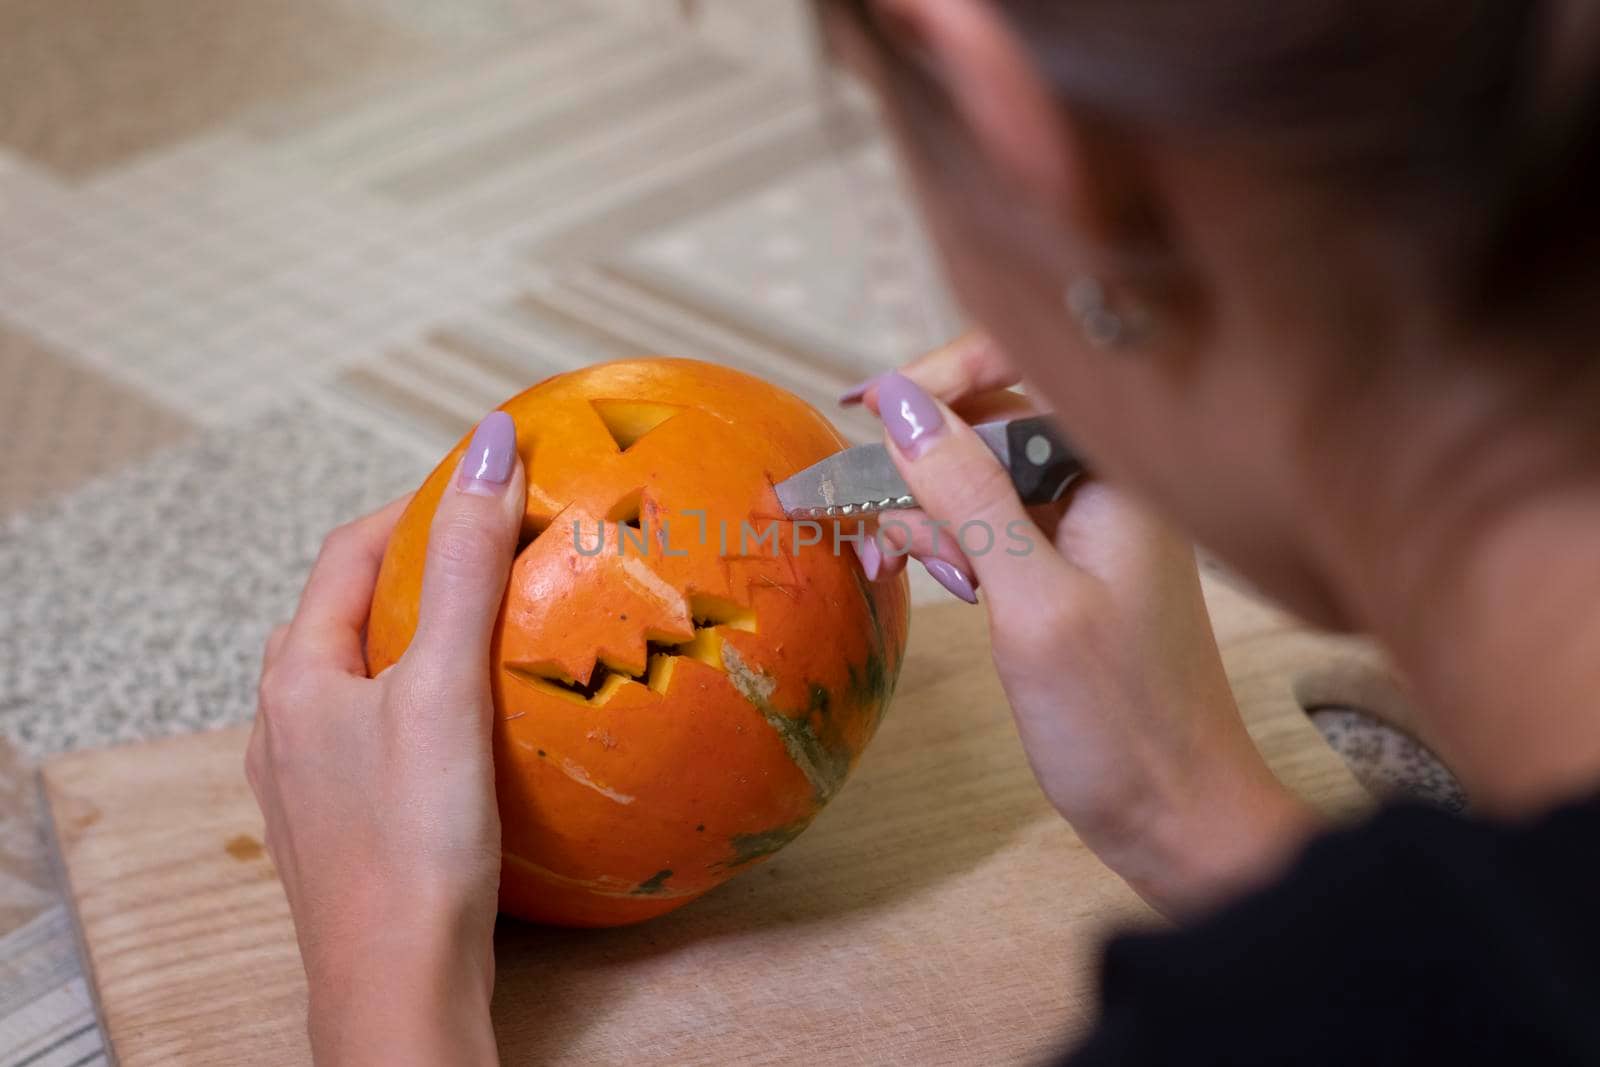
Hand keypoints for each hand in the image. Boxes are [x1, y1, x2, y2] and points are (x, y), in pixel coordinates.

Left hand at [249, 412, 523, 1064]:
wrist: (398, 985)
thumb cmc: (413, 837)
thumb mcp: (443, 685)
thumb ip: (464, 566)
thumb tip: (489, 446)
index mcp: (296, 676)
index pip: (346, 553)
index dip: (413, 506)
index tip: (484, 487)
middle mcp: (287, 723)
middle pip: (349, 611)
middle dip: (417, 570)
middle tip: (498, 554)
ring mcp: (312, 781)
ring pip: (365, 678)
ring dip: (423, 639)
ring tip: (500, 631)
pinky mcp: (347, 827)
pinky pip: (385, 735)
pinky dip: (432, 705)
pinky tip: (486, 730)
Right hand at [849, 335, 1317, 915]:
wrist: (1178, 817)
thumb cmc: (1119, 719)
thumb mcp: (1029, 600)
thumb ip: (968, 493)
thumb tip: (900, 402)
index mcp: (1120, 471)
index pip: (1027, 365)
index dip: (941, 374)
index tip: (863, 411)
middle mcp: (1109, 482)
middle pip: (995, 420)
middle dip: (924, 462)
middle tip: (880, 528)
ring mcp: (1089, 526)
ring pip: (984, 477)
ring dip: (931, 511)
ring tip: (908, 568)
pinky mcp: (1070, 567)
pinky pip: (995, 525)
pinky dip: (953, 544)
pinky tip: (937, 581)